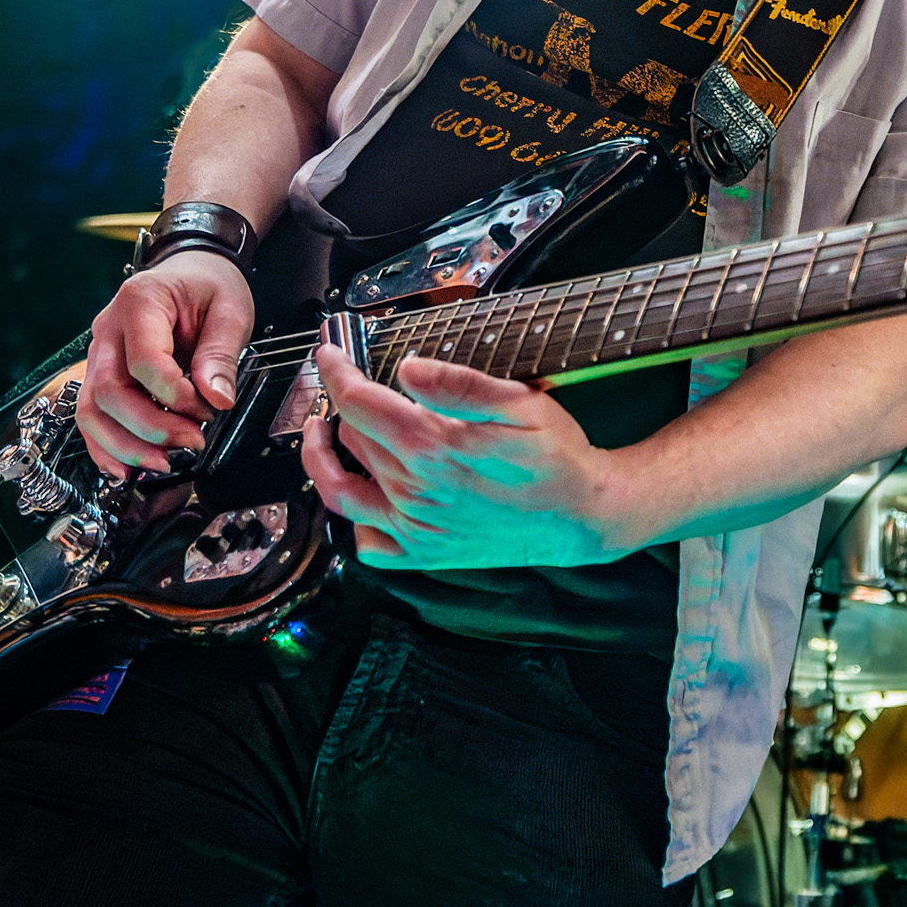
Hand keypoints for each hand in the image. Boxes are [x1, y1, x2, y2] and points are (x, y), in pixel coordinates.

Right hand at [76, 250, 253, 476]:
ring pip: (92, 411)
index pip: (145, 361)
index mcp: (140, 302)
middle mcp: (108, 329)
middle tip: (192, 443)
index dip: (175, 396)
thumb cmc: (209, 286)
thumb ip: (221, 355)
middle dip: (149, 428)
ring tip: (163, 464)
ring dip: (124, 446)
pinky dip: (106, 447)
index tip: (208, 409)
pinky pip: (92, 416)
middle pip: (110, 392)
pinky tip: (129, 468)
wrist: (192, 270)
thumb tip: (216, 400)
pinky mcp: (101, 373)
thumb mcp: (230, 311)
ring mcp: (99, 353)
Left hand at [300, 346, 633, 568]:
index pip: (357, 403)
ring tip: (324, 432)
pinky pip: (368, 545)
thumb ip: (461, 385)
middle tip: (348, 383)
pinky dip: (355, 520)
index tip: (328, 352)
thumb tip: (408, 368)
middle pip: (349, 437)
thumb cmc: (557, 458)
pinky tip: (367, 495)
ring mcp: (417, 529)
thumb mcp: (521, 405)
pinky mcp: (426, 554)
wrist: (584, 516)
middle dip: (341, 403)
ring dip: (323, 457)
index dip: (335, 371)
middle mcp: (416, 492)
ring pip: (341, 490)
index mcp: (433, 448)